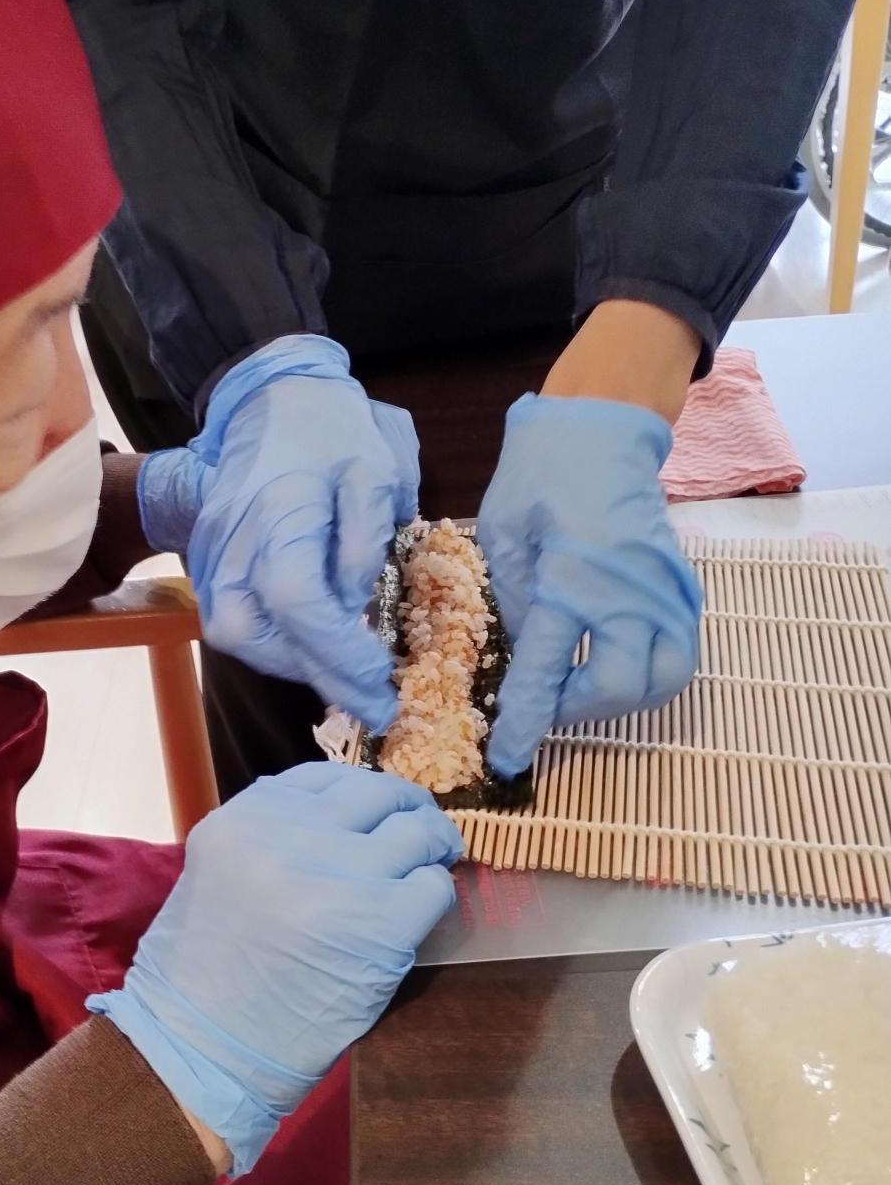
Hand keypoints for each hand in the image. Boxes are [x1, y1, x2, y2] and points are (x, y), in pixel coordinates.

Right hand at [87, 762, 459, 1172]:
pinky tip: (416, 916)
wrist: (202, 1046)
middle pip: (380, 795)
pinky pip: (433, 888)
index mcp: (249, 816)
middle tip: (419, 837)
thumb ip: (275, 836)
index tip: (374, 816)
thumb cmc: (207, 970)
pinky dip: (434, 897)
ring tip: (426, 871)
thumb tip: (350, 820)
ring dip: (428, 852)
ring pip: (417, 835)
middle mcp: (296, 833)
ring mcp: (343, 875)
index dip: (363, 796)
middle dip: (406, 813)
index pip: (329, 777)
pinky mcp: (383, 923)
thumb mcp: (222, 872)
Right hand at [138, 336, 419, 730]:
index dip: (338, 653)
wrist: (270, 395)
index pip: (298, 604)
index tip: (382, 682)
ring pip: (233, 634)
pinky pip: (229, 617)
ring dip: (288, 662)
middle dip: (312, 672)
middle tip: (368, 694)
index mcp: (279, 513)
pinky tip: (311, 642)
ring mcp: (208, 552)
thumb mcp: (378, 471)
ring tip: (342, 671)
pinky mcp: (204, 559)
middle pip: (250, 634)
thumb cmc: (333, 431)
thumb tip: (353, 605)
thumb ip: (367, 541)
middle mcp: (231, 540)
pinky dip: (271, 641)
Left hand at [478, 394, 701, 777]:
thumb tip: (528, 651)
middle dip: (580, 710)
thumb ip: (513, 599)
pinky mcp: (682, 588)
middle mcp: (629, 590)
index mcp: (572, 576)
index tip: (507, 758)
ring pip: (665, 679)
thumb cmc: (540, 472)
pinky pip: (678, 651)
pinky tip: (611, 661)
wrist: (605, 425)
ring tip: (583, 688)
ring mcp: (664, 589)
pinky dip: (648, 673)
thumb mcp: (502, 530)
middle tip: (549, 701)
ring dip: (624, 700)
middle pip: (621, 687)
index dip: (526, 721)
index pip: (548, 670)